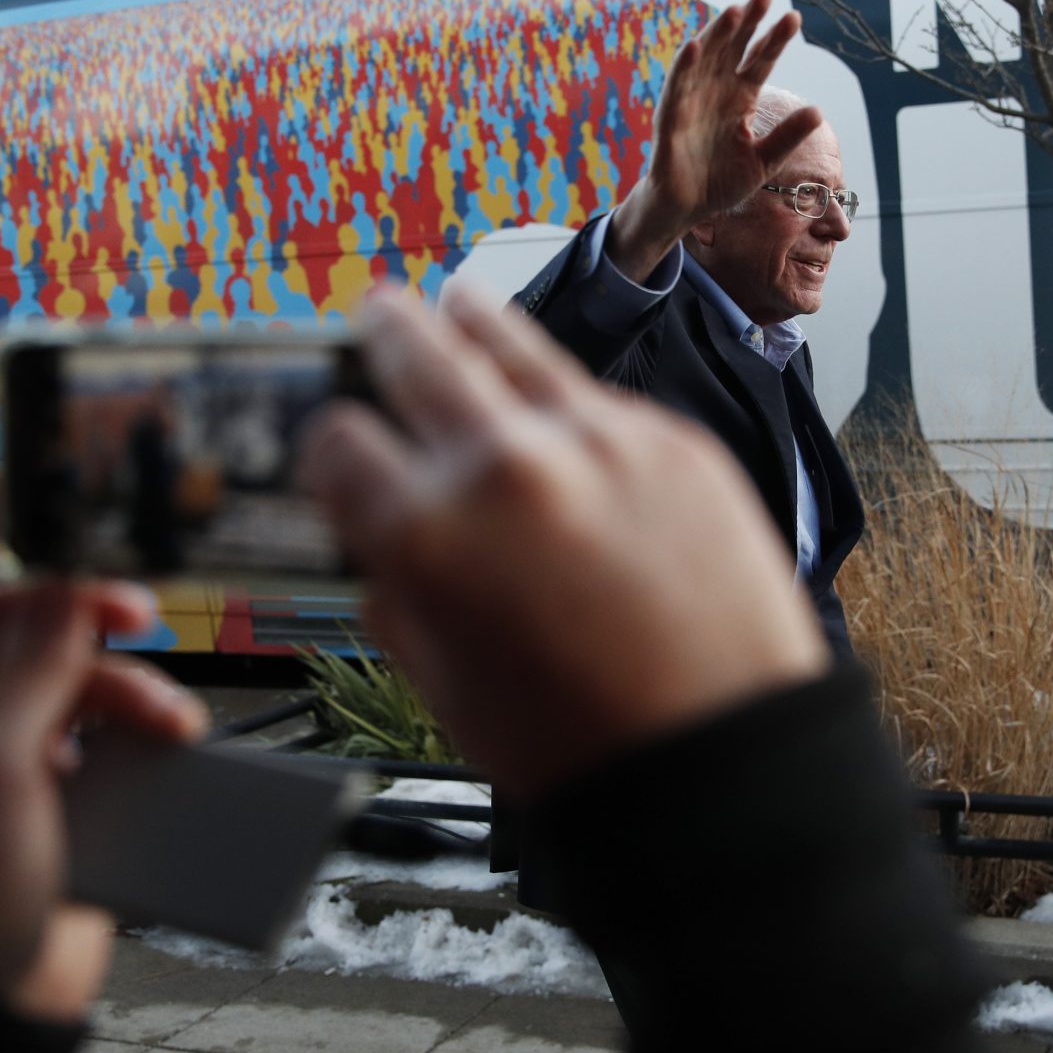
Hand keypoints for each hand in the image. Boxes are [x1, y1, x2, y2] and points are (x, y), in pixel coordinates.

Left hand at [0, 482, 208, 1021]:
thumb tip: (67, 574)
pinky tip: (164, 748)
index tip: (59, 461)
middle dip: (90, 613)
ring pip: (79, 677)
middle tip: (143, 615)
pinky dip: (140, 734)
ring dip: (129, 689)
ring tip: (165, 726)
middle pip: (30, 614)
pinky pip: (106, 736)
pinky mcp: (50, 795)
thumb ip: (33, 658)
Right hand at [301, 286, 828, 795]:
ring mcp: (594, 440)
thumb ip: (400, 601)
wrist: (723, 750)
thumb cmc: (580, 743)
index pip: (338, 442)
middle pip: (417, 357)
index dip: (329, 445)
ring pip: (513, 344)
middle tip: (378, 313)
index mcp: (426, 534)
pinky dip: (566, 396)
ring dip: (473, 319)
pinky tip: (556, 399)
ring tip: (456, 302)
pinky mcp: (672, 439)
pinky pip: (597, 397)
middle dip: (386, 334)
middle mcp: (503, 466)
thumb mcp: (444, 691)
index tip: (341, 447)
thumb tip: (383, 550)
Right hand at [607, 0, 823, 276]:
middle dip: (748, 23)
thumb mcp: (764, 161)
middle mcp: (717, 91)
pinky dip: (685, 66)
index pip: (760, 61)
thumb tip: (818, 111)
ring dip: (718, 34)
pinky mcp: (671, 117)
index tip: (794, 18)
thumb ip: (787, 137)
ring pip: (706, 59)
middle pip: (733, 49)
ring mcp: (693, 100)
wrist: (688, 208)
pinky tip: (695, 45)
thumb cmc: (722, 181)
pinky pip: (677, 87)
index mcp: (741, 98)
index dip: (775, 40)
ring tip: (735, 11)